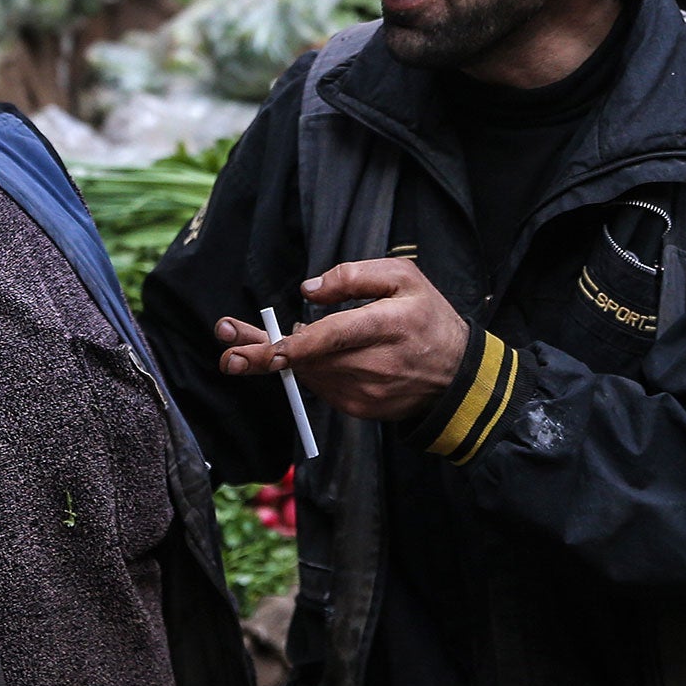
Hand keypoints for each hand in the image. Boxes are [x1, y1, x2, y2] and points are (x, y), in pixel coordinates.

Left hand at [214, 257, 469, 421]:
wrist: (459, 376)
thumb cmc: (428, 317)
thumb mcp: (404, 277)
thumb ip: (354, 275)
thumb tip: (308, 290)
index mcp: (385, 326)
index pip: (329, 339)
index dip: (289, 347)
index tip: (256, 349)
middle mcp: (374, 365)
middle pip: (305, 362)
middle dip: (261, 352)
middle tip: (225, 344)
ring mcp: (366, 393)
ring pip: (308, 375)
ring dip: (277, 359)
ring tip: (248, 341)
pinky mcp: (360, 409)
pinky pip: (321, 386)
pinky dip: (306, 370)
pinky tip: (303, 353)